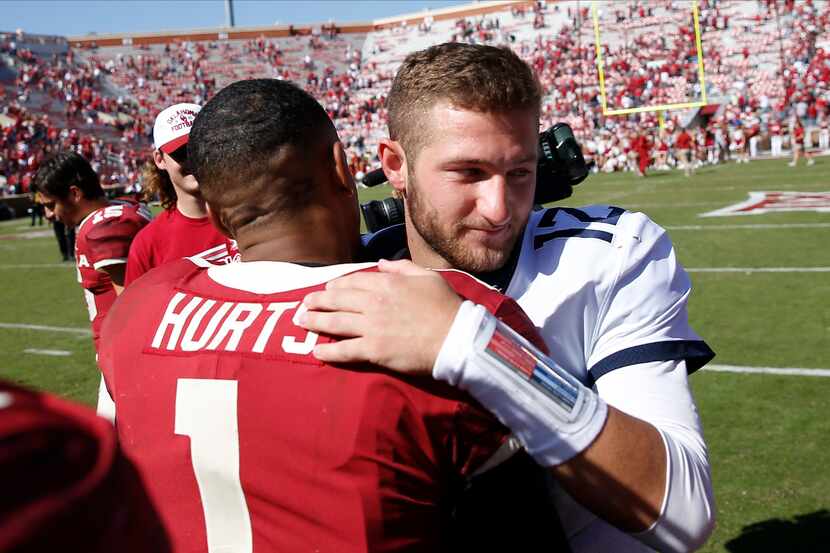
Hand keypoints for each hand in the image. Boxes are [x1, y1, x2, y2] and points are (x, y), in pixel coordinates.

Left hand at [299, 259, 462, 373]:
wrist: (456, 337)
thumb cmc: (446, 306)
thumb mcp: (427, 276)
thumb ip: (402, 267)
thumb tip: (382, 263)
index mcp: (386, 283)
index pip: (352, 281)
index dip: (336, 285)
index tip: (328, 288)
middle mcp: (374, 303)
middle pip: (337, 300)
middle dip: (317, 301)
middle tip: (304, 303)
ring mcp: (371, 327)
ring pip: (335, 322)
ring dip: (314, 321)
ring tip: (301, 321)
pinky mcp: (374, 350)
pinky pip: (345, 350)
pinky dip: (329, 351)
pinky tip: (316, 350)